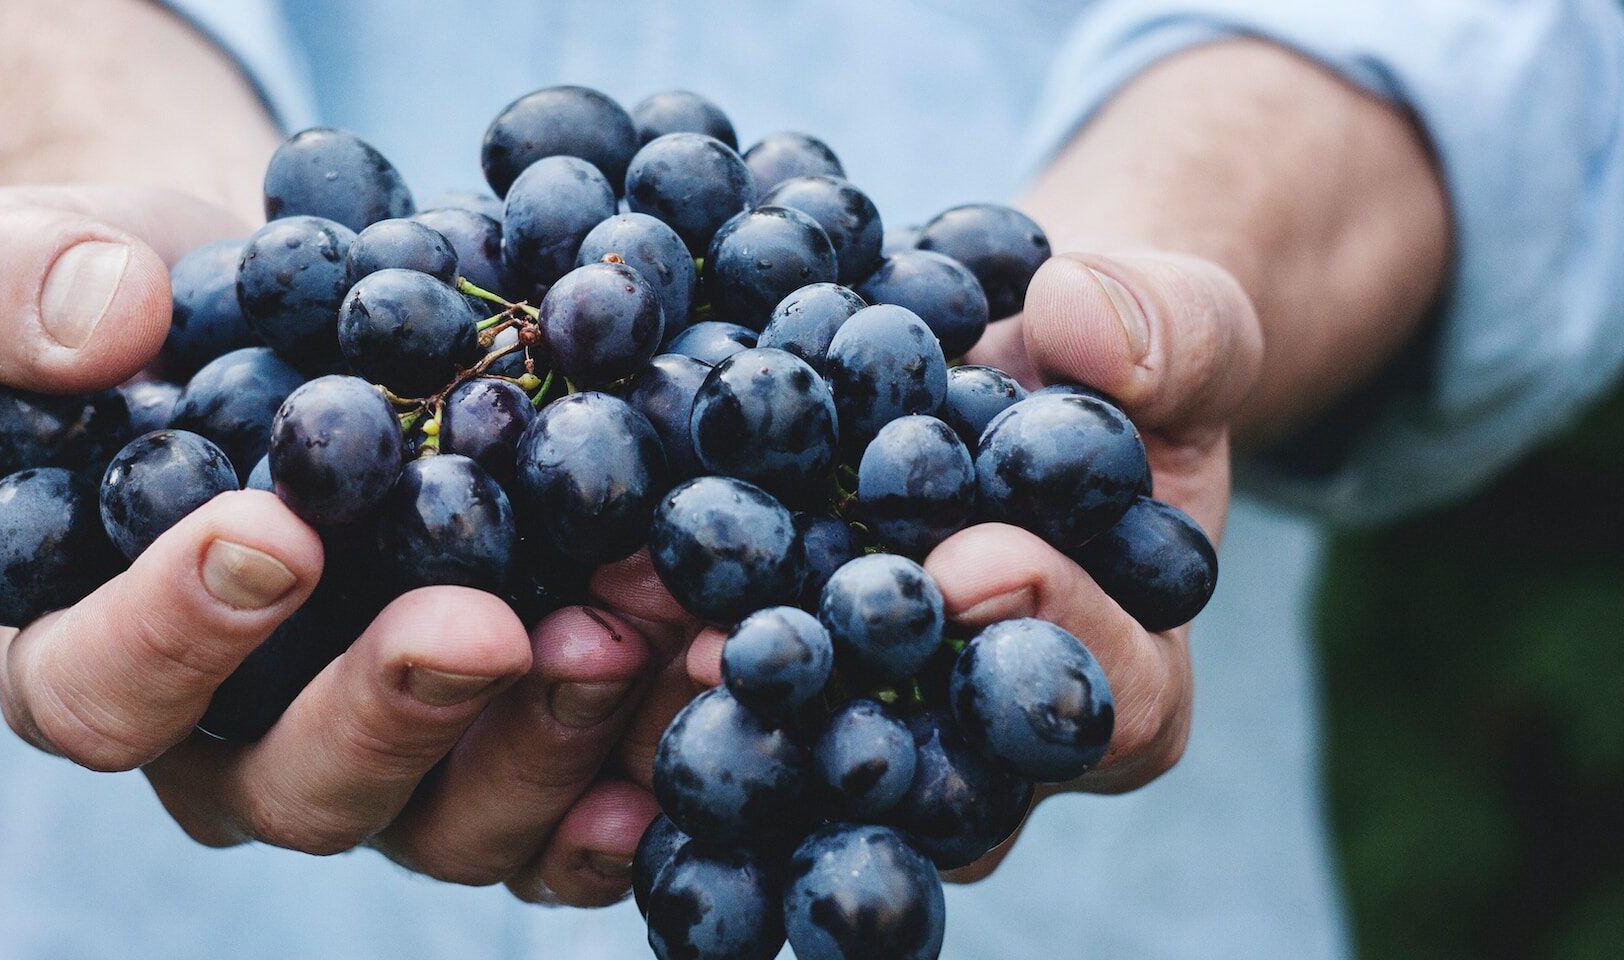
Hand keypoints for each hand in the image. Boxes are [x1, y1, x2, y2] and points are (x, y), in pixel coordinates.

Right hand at [0, 183, 663, 905]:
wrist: (298, 315)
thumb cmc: (151, 303)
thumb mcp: (40, 254)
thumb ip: (16, 283)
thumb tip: (100, 322)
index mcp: (92, 654)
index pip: (98, 692)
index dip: (174, 635)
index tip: (275, 533)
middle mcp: (236, 745)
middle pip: (298, 788)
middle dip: (398, 710)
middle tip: (486, 624)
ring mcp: (382, 764)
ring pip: (449, 822)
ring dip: (546, 739)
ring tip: (633, 629)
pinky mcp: (496, 753)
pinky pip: (561, 817)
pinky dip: (631, 777)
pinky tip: (696, 698)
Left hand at [590, 248, 1261, 883]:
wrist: (1009, 361)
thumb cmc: (1115, 360)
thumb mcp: (1178, 326)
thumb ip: (1169, 333)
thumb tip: (1085, 323)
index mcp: (1126, 678)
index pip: (1110, 701)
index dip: (1050, 633)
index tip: (973, 562)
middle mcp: (990, 740)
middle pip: (932, 765)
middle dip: (842, 697)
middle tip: (748, 643)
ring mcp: (877, 720)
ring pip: (806, 749)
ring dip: (716, 688)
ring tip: (632, 616)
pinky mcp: (781, 679)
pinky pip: (724, 688)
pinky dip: (655, 638)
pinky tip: (585, 587)